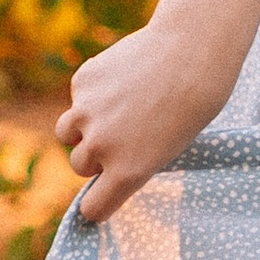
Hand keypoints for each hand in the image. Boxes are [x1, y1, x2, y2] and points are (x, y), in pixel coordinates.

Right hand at [56, 16, 241, 224]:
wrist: (192, 50)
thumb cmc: (193, 102)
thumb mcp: (168, 147)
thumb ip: (131, 160)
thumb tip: (103, 165)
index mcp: (127, 171)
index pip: (93, 209)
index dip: (99, 203)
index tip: (104, 195)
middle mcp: (101, 146)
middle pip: (80, 166)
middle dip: (96, 156)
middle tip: (124, 133)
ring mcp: (86, 112)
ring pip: (67, 132)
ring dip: (82, 126)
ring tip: (114, 107)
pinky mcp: (82, 82)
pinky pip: (80, 95)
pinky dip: (94, 90)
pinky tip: (123, 74)